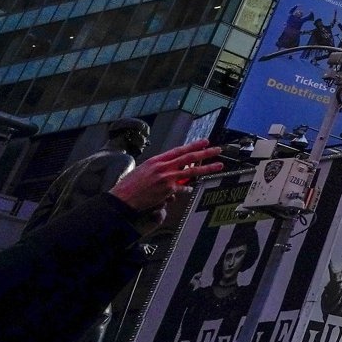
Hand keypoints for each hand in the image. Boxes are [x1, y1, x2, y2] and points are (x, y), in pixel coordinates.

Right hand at [110, 141, 229, 215]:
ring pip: (192, 172)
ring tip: (218, 165)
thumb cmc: (130, 186)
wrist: (122, 199)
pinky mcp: (168, 191)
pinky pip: (183, 189)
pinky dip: (186, 190)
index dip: (193, 145)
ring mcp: (166, 179)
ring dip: (207, 168)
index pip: (179, 150)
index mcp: (156, 160)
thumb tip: (172, 168)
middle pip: (189, 158)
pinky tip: (189, 190)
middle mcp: (163, 167)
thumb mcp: (143, 170)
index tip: (204, 142)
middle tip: (217, 149)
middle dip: (205, 153)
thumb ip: (159, 167)